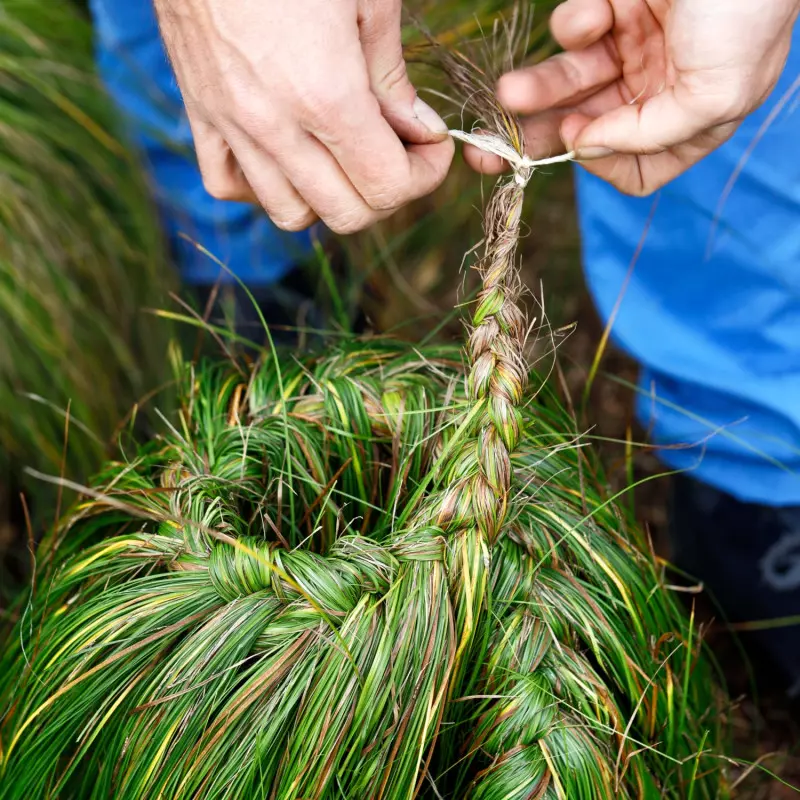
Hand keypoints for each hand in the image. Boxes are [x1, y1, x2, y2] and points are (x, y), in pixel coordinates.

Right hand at [154, 0, 453, 232]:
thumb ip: (393, 77)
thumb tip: (418, 130)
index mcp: (326, 95)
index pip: (388, 187)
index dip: (424, 175)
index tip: (432, 145)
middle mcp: (275, 126)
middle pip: (346, 213)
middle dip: (386, 192)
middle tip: (398, 150)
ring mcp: (231, 124)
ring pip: (290, 213)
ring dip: (329, 197)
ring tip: (344, 155)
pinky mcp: (199, 112)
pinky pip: (227, 185)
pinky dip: (263, 186)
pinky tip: (287, 156)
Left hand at [464, 0, 799, 194]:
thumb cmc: (747, 13)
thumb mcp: (716, 95)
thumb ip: (649, 135)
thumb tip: (585, 148)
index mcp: (689, 121)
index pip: (635, 168)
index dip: (601, 164)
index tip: (580, 145)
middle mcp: (658, 90)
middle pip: (586, 129)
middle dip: (538, 139)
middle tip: (488, 154)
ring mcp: (636, 48)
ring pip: (570, 83)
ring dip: (536, 91)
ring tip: (507, 92)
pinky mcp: (617, 6)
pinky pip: (577, 28)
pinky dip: (575, 23)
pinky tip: (591, 15)